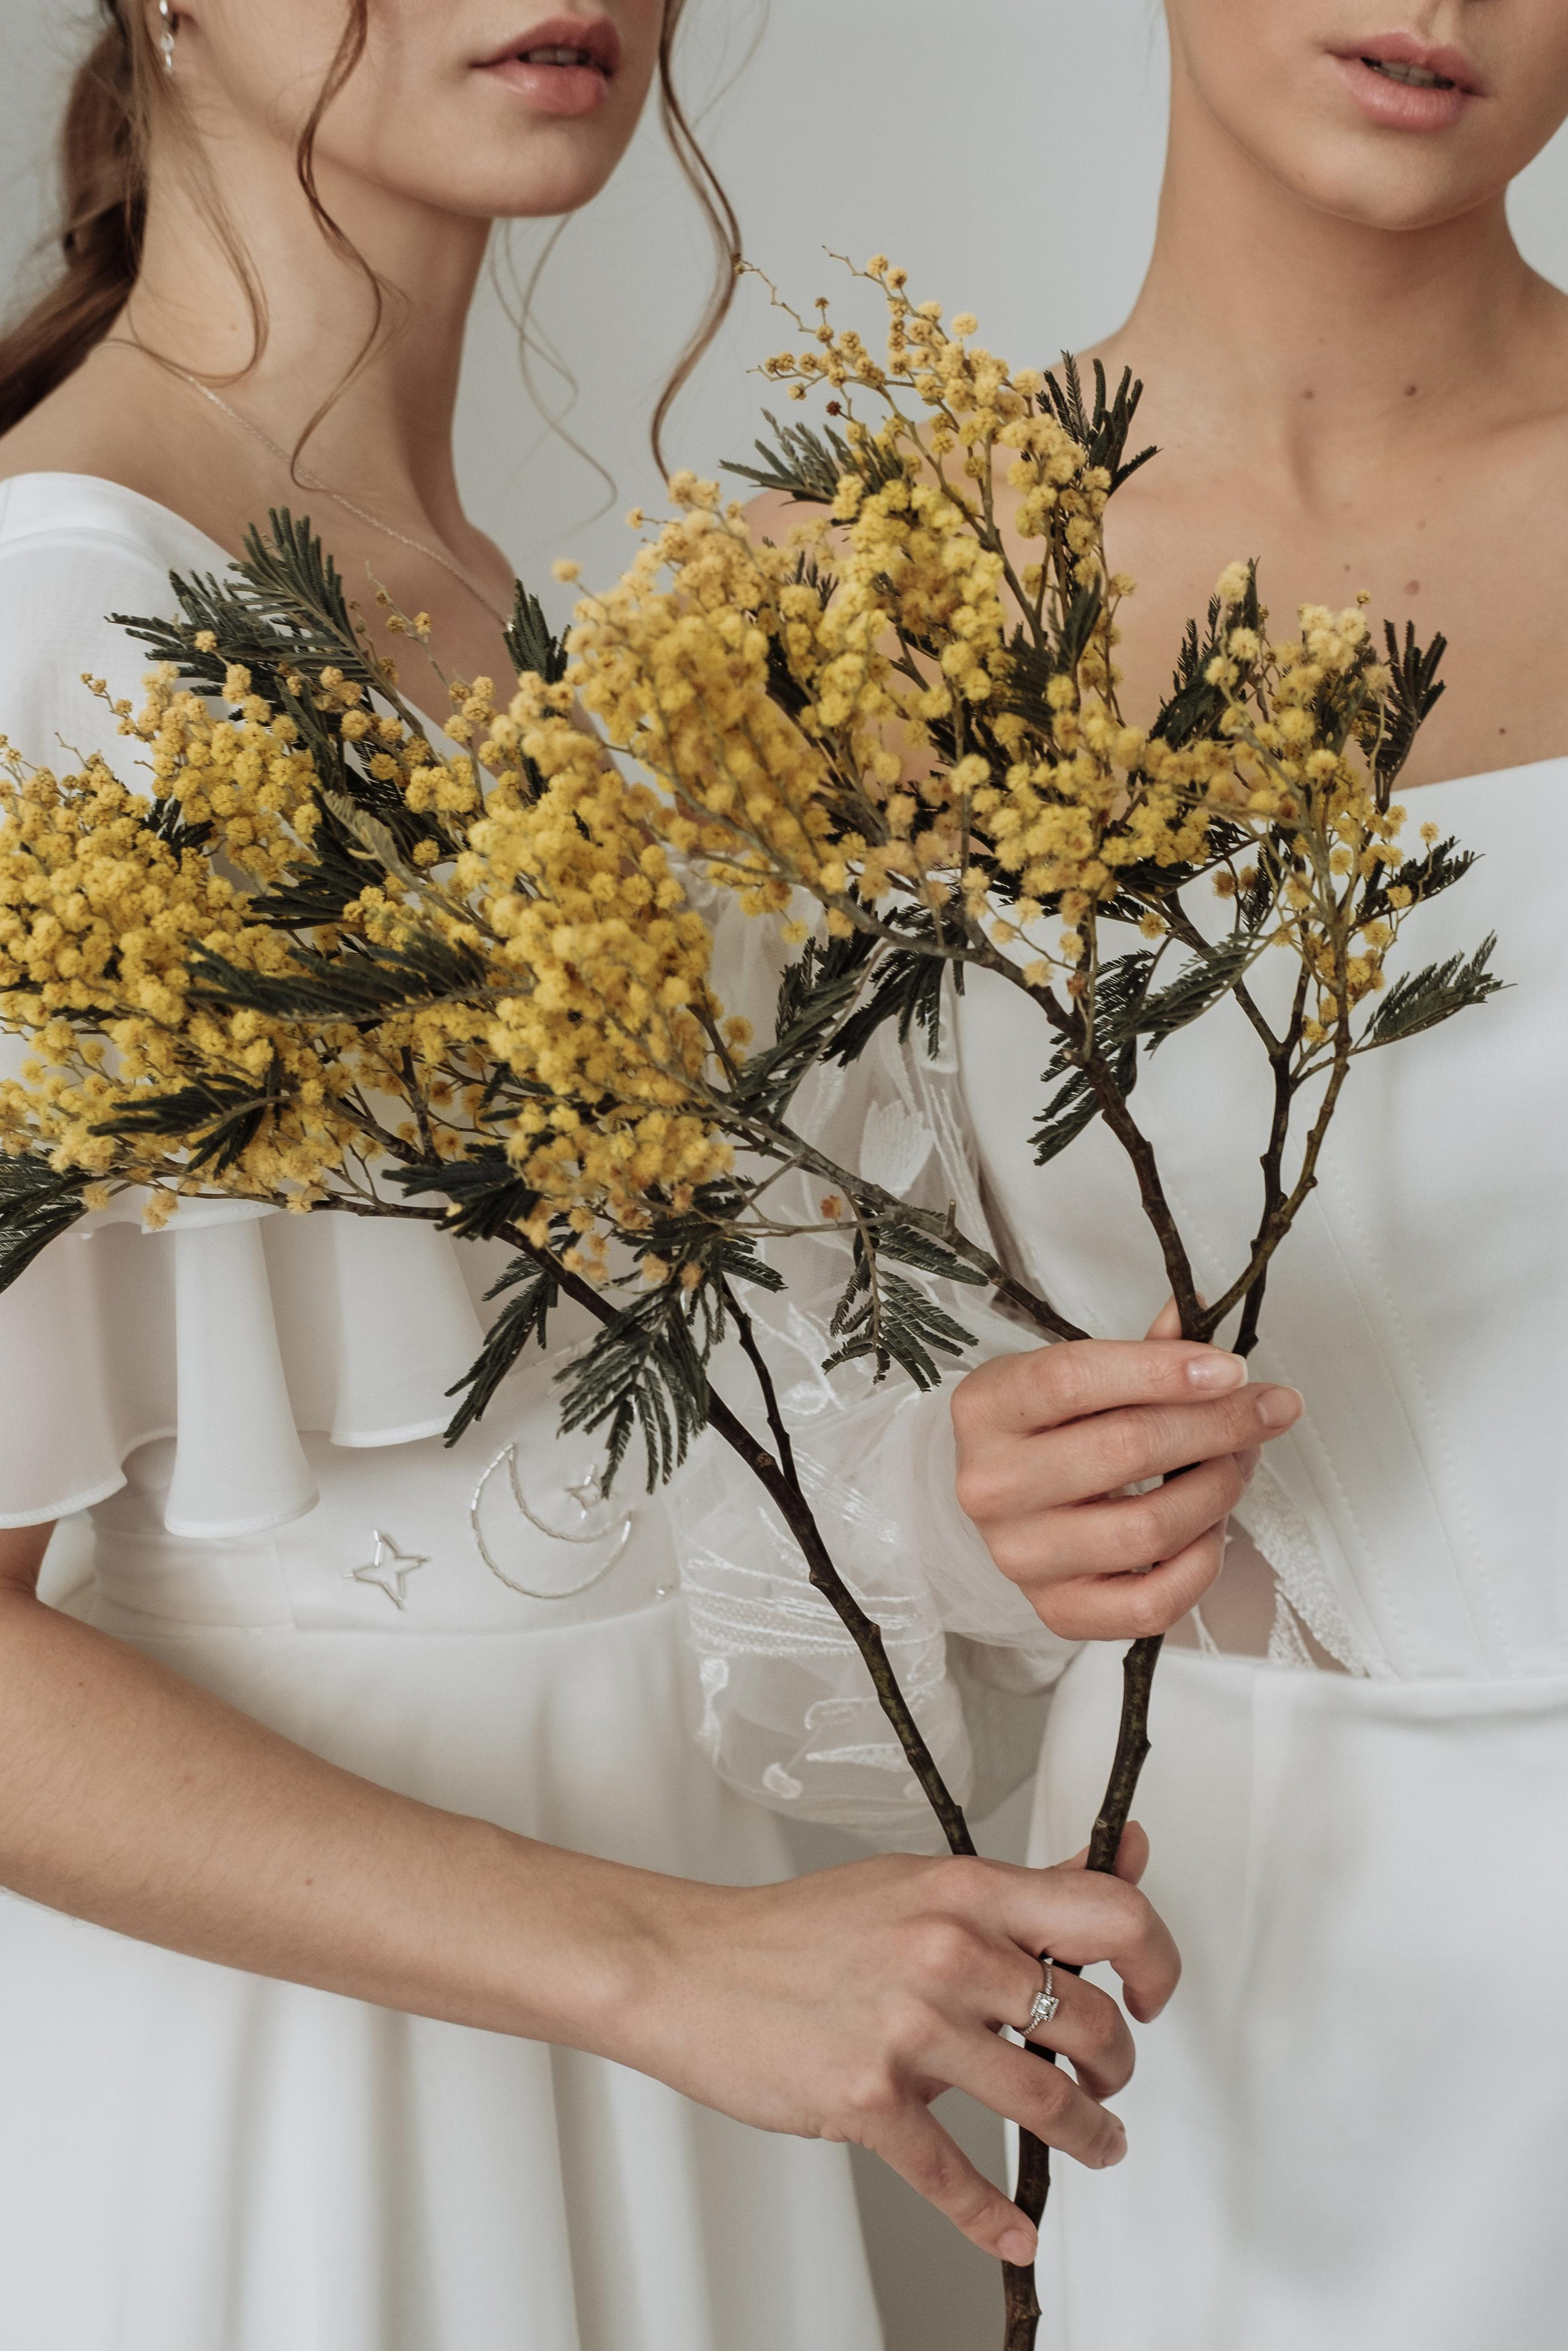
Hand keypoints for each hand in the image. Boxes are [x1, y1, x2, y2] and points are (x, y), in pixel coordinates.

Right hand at [629, 1825, 1175, 2265]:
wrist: (688, 1966)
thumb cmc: (800, 1927)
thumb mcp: (918, 1884)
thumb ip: (1022, 1888)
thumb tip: (1120, 1853)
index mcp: (963, 1890)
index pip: (1108, 1912)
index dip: (1156, 1959)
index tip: (1153, 1992)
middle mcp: (945, 1951)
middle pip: (1091, 2020)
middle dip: (1118, 2066)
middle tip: (1107, 2078)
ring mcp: (906, 2029)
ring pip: (1044, 2102)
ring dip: (1088, 2135)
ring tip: (1094, 2141)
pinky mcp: (867, 2100)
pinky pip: (954, 2175)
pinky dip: (994, 2217)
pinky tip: (1015, 2229)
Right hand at [949, 1302, 1302, 1638]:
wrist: (1004, 1505)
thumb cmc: (1047, 1432)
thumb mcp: (1071, 1374)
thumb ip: (1140, 1350)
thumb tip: (1199, 1314)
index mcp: (987, 1408)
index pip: (1073, 1379)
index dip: (1162, 1370)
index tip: (1232, 1369)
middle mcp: (991, 1486)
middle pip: (1125, 1449)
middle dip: (1218, 1425)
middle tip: (1266, 1410)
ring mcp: (1021, 1557)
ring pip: (1150, 1528)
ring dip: (1218, 1490)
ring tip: (1235, 1464)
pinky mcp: (1058, 1611)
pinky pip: (1154, 1601)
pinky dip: (1203, 1563)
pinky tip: (1209, 1529)